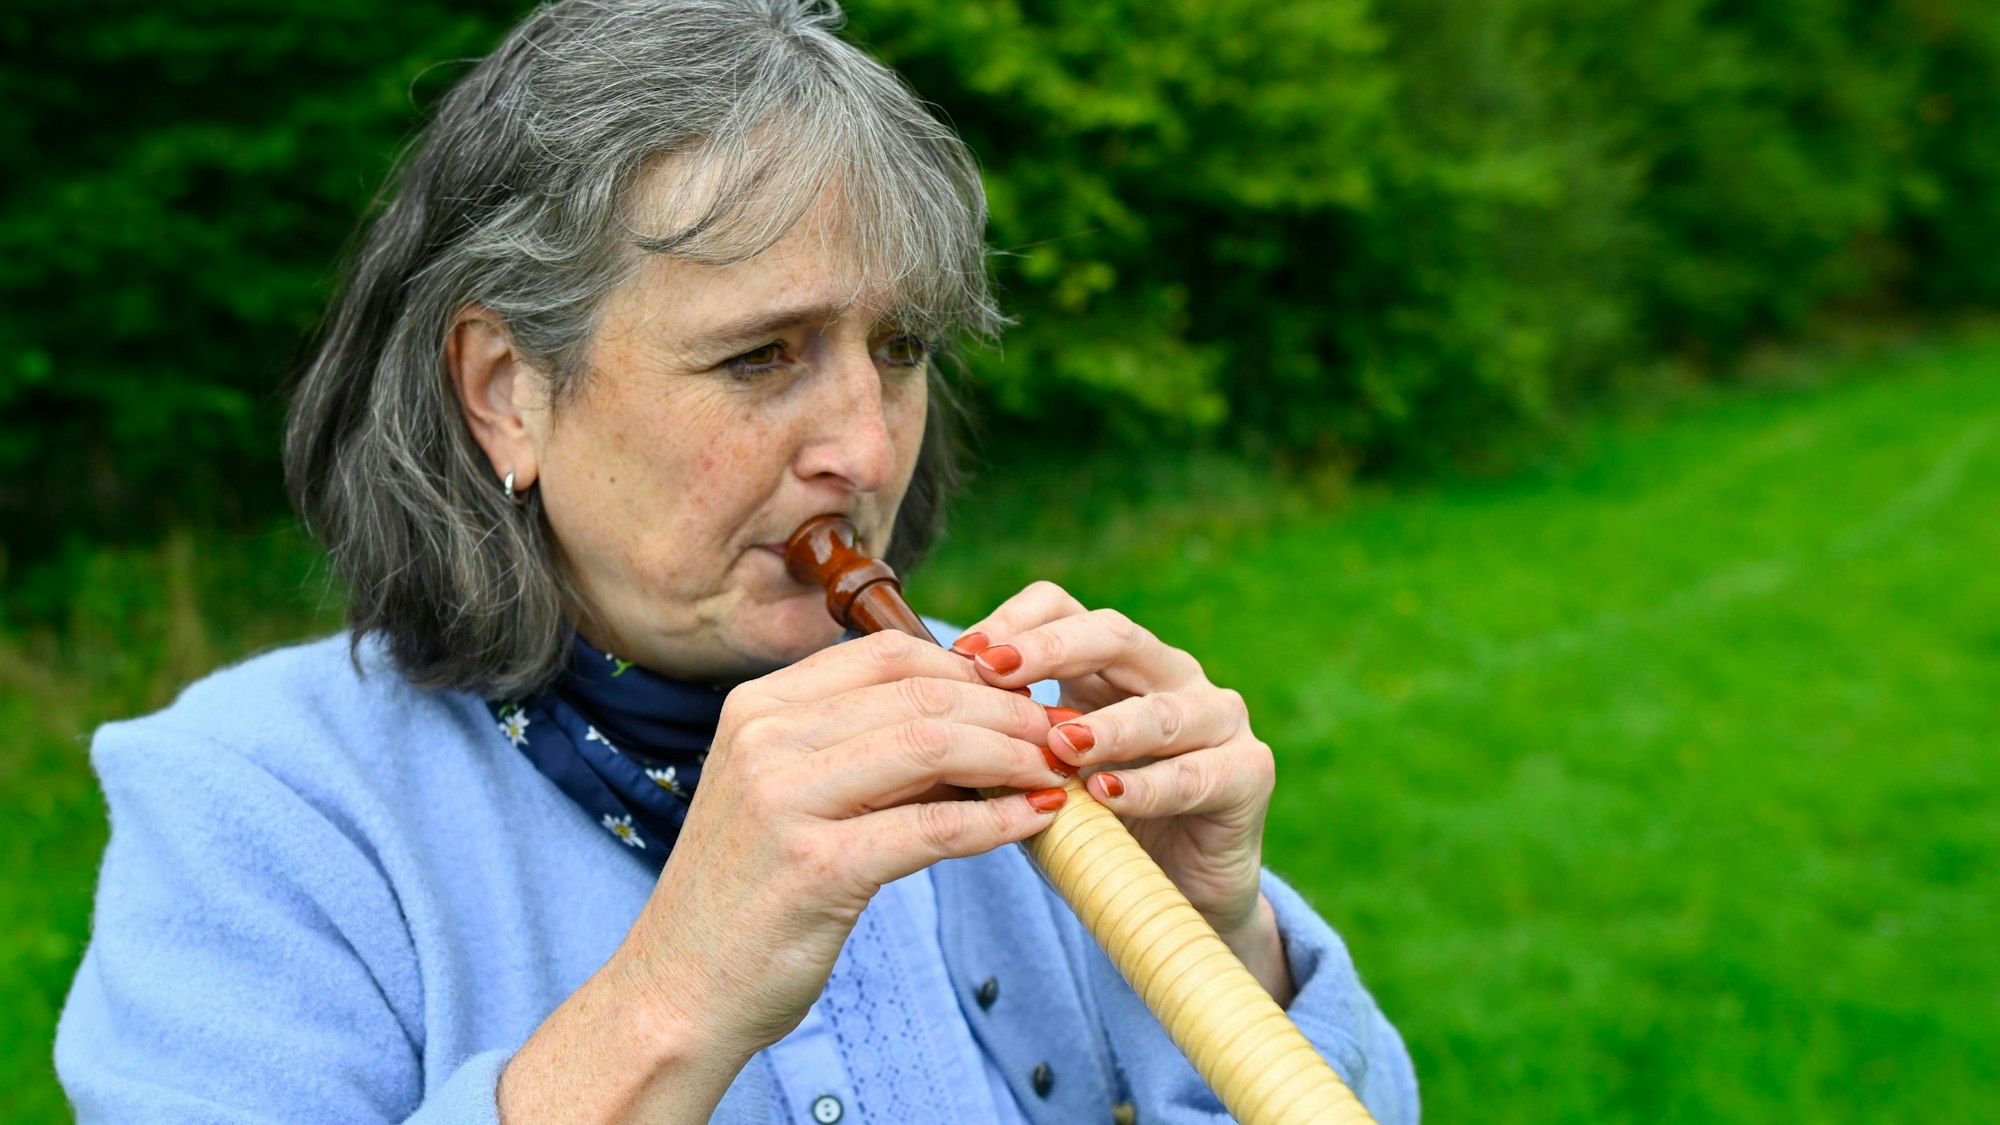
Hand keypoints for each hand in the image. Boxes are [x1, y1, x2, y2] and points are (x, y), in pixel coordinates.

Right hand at [500, 630, 1068, 1121]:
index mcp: (759, 707)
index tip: (1022, 697)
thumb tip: (976, 719)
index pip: (887, 654)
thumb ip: (864, 749)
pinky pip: (932, 827)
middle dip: (1006, 711)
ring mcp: (784, 799)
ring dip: (1012, 757)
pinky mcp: (815, 867)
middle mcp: (765, 738)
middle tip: (1059, 735)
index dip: (971, 669)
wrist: (679, 991)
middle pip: (920, 693)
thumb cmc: (750, 893)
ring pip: (932, 747)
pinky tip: (1034, 821)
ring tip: (1056, 772)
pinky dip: (997, 820)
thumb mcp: (790, 794)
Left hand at [952, 583, 1286, 993]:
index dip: (1012, 621)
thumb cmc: (1096, 828)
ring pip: (1161, 706)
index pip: (1062, 606)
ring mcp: (1217, 718)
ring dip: (1105, 725)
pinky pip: (1197, 774)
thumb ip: (997, 744)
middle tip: (995, 672)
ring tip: (1058, 744)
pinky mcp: (1248, 772)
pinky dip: (1149, 785)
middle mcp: (1169, 674)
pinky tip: (1107, 795)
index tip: (961, 655)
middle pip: (1113, 633)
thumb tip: (917, 718)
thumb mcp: (1036, 779)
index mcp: (1112, 662)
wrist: (1175, 897)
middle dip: (1051, 648)